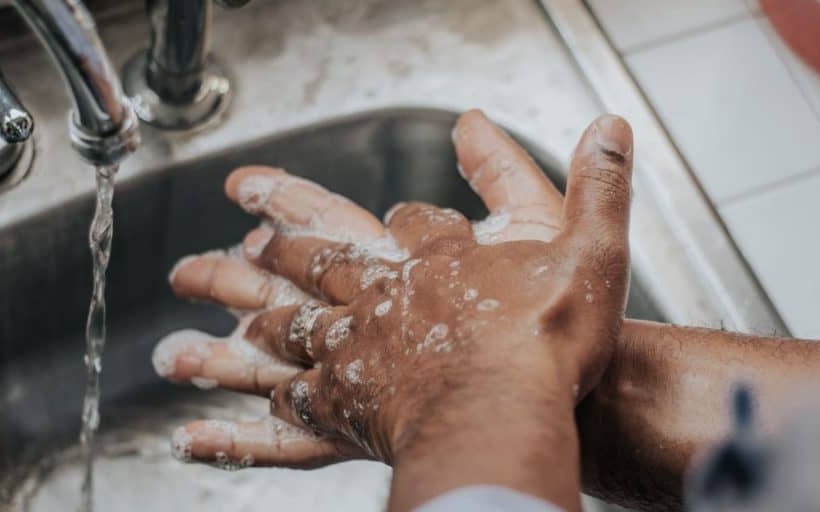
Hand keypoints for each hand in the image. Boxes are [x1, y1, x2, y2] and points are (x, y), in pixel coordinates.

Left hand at [154, 110, 634, 506]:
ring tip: (210, 307)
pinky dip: (275, 398)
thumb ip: (597, 186)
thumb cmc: (548, 341)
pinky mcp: (350, 404)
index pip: (414, 221)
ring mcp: (361, 348)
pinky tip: (258, 404)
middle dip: (282, 243)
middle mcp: (389, 295)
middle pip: (323, 259)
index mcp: (441, 258)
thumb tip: (609, 126)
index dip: (407, 217)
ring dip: (254, 311)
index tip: (396, 214)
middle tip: (240, 233)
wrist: (505, 413)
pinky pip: (298, 399)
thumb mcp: (592, 248)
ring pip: (293, 321)